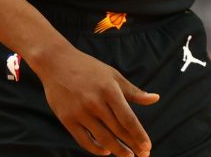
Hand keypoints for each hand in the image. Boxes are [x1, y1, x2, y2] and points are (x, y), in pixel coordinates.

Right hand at [34, 45, 158, 156]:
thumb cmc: (88, 68)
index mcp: (109, 90)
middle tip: (143, 154)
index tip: (147, 147)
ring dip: (118, 150)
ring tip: (128, 156)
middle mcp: (95, 102)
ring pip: (103, 138)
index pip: (128, 119)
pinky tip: (106, 151)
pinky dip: (96, 149)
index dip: (139, 135)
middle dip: (132, 145)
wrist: (55, 62)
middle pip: (118, 131)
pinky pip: (84, 140)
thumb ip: (133, 91)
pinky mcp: (67, 119)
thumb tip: (155, 99)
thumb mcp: (112, 75)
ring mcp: (80, 112)